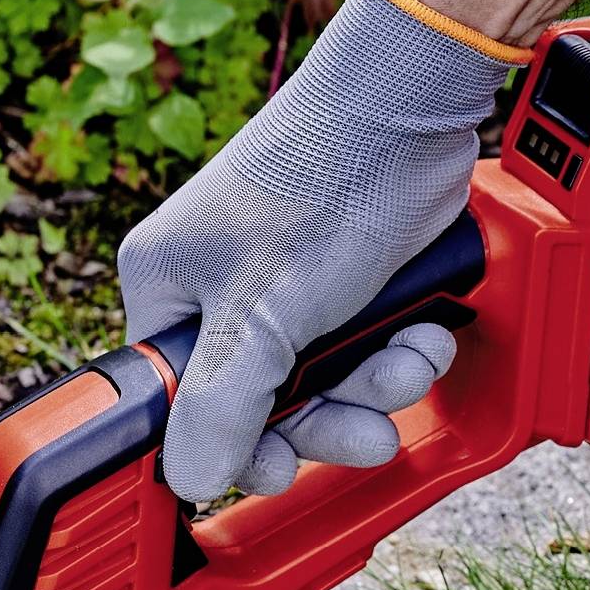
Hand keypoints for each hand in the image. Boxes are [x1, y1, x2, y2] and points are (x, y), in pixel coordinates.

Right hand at [117, 0, 521, 501]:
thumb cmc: (322, 179)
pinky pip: (365, 350)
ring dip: (377, 385)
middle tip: (363, 427)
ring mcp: (284, 288)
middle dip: (329, 418)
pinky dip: (400, 351)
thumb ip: (224, 405)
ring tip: (406, 362)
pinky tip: (421, 335)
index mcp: (168, 290)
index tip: (279, 466)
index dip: (236, 444)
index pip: (182, 406)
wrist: (409, 108)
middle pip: (263, 406)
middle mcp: (219, 292)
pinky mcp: (342, 282)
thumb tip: (191, 480)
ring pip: (326, 383)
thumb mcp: (264, 313)